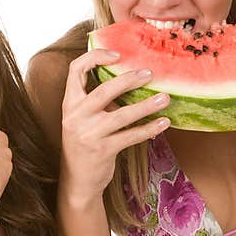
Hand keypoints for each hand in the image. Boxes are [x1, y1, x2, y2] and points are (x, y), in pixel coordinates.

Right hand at [60, 49, 170, 199]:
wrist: (78, 181)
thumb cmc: (86, 143)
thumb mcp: (84, 119)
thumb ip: (99, 101)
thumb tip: (132, 80)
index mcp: (70, 103)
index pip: (75, 69)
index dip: (95, 57)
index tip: (117, 55)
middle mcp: (75, 116)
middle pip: (103, 90)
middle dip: (129, 79)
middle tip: (150, 74)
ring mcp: (88, 134)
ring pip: (121, 115)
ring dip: (146, 105)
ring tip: (165, 98)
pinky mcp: (102, 150)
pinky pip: (130, 136)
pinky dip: (148, 129)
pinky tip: (163, 123)